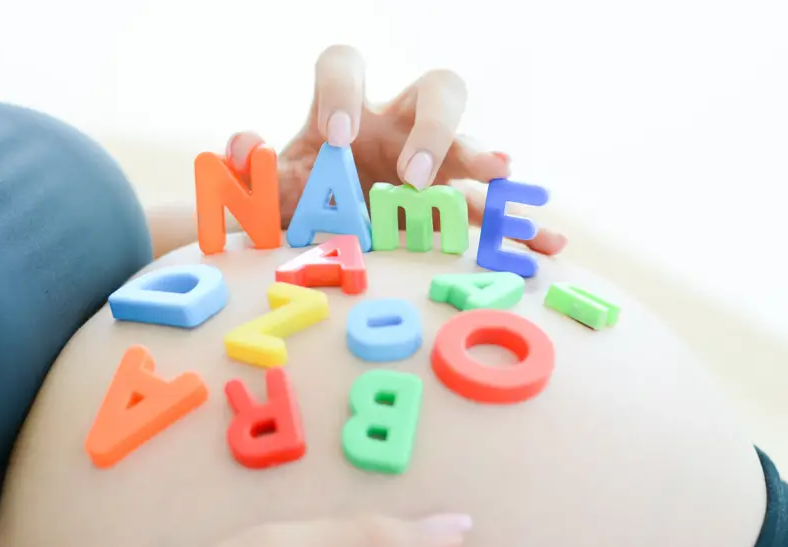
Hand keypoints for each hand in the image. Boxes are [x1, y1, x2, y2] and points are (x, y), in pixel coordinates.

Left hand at [225, 45, 566, 255]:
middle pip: (436, 87)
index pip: (344, 64)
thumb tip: (243, 148)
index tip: (337, 132)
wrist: (314, 238)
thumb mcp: (266, 190)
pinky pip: (494, 206)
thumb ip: (248, 170)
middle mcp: (395, 127)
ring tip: (501, 182)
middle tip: (413, 177)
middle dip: (432, 127)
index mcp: (343, 113)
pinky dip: (521, 222)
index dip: (343, 88)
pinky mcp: (453, 204)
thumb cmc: (295, 202)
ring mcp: (432, 163)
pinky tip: (545, 242)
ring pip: (473, 139)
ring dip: (485, 161)